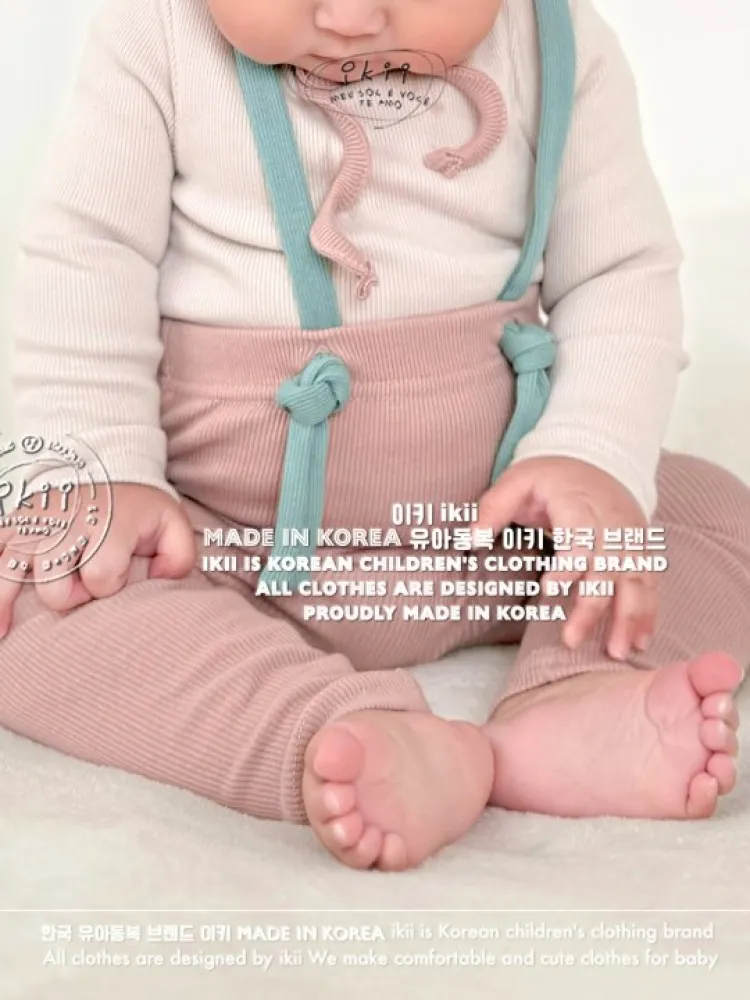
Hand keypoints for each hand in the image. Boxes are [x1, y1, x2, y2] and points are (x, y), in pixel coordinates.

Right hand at [0, 482, 195, 637]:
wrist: (104, 465)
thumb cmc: (137, 505)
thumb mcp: (171, 524)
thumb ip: (178, 558)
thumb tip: (161, 583)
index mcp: (105, 527)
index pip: (101, 578)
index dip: (110, 585)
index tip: (118, 575)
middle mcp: (63, 528)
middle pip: (55, 588)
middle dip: (71, 595)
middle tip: (84, 579)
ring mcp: (33, 528)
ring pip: (9, 574)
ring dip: (6, 603)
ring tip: (3, 633)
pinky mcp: (13, 527)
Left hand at [475, 457, 656, 659]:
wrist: (598, 459)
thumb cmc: (552, 476)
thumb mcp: (518, 479)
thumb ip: (493, 508)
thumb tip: (470, 538)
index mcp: (579, 502)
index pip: (579, 537)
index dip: (568, 565)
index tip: (548, 592)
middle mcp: (611, 521)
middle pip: (608, 566)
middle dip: (593, 606)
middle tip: (572, 640)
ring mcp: (631, 536)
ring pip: (636, 579)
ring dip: (630, 617)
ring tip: (618, 652)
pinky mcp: (641, 549)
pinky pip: (649, 582)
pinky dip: (648, 612)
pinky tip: (640, 641)